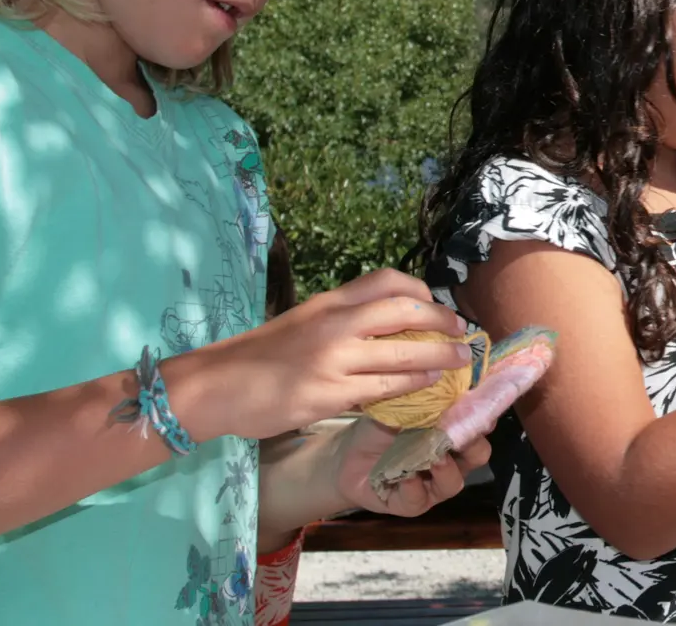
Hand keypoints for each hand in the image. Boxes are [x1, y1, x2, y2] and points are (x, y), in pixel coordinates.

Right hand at [168, 270, 472, 441]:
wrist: (214, 386)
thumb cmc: (259, 356)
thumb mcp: (303, 321)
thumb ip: (341, 319)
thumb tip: (389, 322)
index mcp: (328, 302)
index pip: (387, 280)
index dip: (421, 290)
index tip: (437, 304)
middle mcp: (334, 324)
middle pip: (406, 309)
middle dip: (442, 320)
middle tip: (461, 331)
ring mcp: (333, 359)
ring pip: (404, 352)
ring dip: (439, 356)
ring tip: (458, 360)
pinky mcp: (329, 394)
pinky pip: (385, 387)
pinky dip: (414, 384)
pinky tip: (428, 385)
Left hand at [257, 417, 494, 551]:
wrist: (347, 457)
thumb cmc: (381, 427)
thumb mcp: (402, 406)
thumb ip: (425, 398)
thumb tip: (442, 371)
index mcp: (454, 434)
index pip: (480, 425)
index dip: (483, 416)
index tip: (479, 405)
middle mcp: (451, 460)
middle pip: (478, 455)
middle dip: (473, 445)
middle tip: (460, 432)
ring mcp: (432, 485)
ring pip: (453, 483)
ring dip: (446, 470)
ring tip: (435, 458)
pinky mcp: (410, 504)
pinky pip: (419, 501)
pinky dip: (414, 488)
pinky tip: (406, 476)